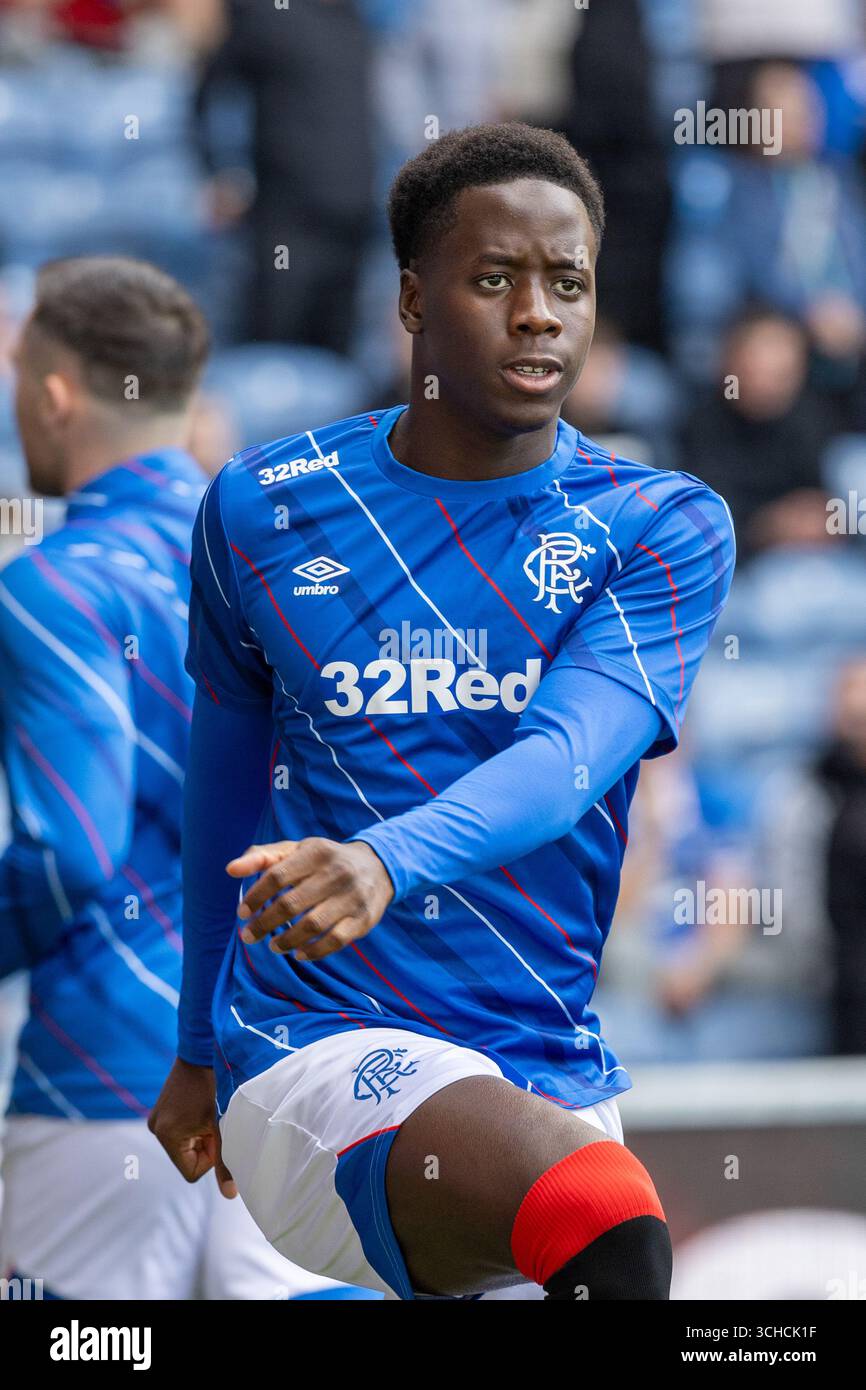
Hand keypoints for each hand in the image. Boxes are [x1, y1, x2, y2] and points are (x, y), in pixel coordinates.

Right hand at [148, 1058, 235, 1197]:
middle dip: (205, 1146)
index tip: (217, 1135)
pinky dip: (194, 1128)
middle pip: (186, 1160)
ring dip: (200, 1136)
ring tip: (209, 1113)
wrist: (202, 1052)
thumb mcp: (222, 1125)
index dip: (209, 1159)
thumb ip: (225, 1161)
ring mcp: (156, 1119)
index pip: (190, 1172)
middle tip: (215, 1122)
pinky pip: (180, 1134)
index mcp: (167, 1135)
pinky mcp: (160, 1111)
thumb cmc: (215, 1087)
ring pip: (185, 1147)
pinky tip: (201, 1109)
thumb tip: (230, 1195)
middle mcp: (155, 1128)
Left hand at [227, 837, 393, 961]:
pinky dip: (314, 951)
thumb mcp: (297, 850)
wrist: (378, 866)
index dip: (256, 896)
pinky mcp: (363, 919)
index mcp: (315, 852)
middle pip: (291, 904)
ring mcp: (351, 897)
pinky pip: (335, 941)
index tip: (242, 912)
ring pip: (312, 925)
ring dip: (286, 940)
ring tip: (273, 947)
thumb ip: (263, 857)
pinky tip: (299, 954)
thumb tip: (230, 870)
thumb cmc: (325, 860)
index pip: (277, 876)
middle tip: (249, 936)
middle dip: (264, 924)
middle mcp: (335, 873)